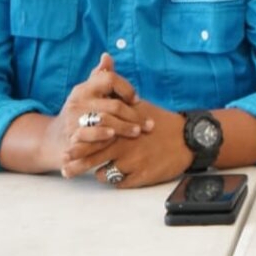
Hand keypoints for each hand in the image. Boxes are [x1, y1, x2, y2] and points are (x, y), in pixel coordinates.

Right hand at [46, 54, 151, 166]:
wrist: (54, 138)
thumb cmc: (80, 112)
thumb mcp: (87, 93)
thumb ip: (100, 77)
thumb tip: (107, 56)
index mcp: (85, 88)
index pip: (109, 79)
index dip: (127, 88)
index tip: (136, 100)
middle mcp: (78, 101)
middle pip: (114, 105)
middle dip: (134, 116)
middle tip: (148, 125)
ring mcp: (73, 119)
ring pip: (105, 120)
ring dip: (124, 127)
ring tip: (137, 132)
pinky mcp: (71, 137)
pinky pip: (88, 135)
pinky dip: (102, 136)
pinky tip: (113, 137)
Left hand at [61, 100, 190, 188]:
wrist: (189, 139)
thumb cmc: (162, 122)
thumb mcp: (139, 106)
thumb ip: (117, 97)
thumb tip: (101, 72)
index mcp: (122, 128)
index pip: (93, 136)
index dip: (78, 143)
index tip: (67, 147)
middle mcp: (125, 145)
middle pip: (92, 158)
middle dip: (76, 165)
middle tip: (66, 170)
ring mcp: (133, 162)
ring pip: (104, 173)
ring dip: (103, 171)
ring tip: (104, 169)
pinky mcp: (142, 177)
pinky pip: (119, 183)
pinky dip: (118, 179)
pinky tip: (123, 173)